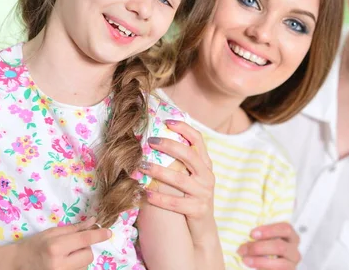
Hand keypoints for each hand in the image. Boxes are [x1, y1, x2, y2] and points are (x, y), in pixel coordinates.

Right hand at [12, 217, 110, 269]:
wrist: (15, 265)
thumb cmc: (33, 246)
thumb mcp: (51, 233)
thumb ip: (74, 228)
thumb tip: (93, 221)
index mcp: (56, 247)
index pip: (84, 239)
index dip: (98, 235)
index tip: (108, 232)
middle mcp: (59, 264)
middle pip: (88, 255)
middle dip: (85, 249)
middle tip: (72, 247)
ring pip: (84, 266)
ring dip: (80, 260)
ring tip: (65, 257)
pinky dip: (75, 267)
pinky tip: (64, 264)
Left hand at [139, 120, 215, 244]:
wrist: (202, 228)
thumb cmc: (191, 196)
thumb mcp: (192, 176)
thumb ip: (181, 160)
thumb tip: (157, 138)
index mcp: (206, 164)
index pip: (198, 140)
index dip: (184, 128)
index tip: (167, 122)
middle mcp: (207, 176)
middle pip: (189, 155)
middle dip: (168, 145)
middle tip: (150, 141)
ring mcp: (204, 193)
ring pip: (179, 179)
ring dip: (158, 171)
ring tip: (141, 166)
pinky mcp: (198, 209)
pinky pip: (175, 203)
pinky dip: (158, 197)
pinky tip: (145, 193)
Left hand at [237, 222, 300, 269]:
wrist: (267, 264)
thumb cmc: (264, 248)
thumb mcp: (264, 239)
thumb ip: (259, 235)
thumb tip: (244, 233)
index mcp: (291, 236)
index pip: (285, 228)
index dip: (269, 230)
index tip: (252, 234)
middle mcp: (294, 250)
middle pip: (280, 246)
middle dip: (259, 248)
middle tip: (243, 249)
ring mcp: (292, 264)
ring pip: (280, 263)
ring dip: (259, 261)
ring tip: (245, 260)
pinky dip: (263, 269)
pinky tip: (253, 267)